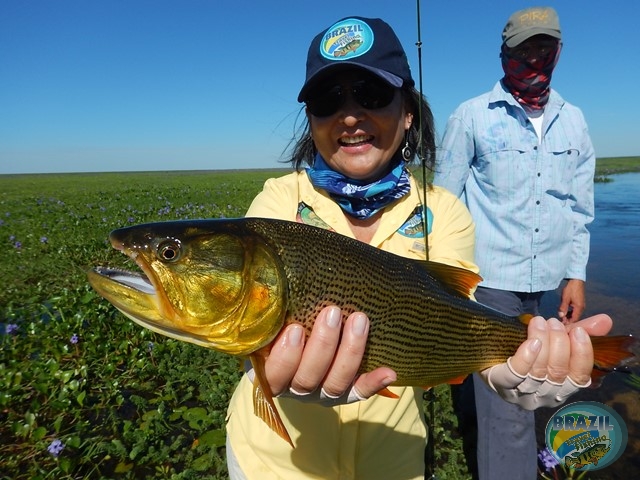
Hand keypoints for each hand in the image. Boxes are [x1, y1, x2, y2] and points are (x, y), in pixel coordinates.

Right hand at [261, 306, 396, 405]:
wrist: (307, 335)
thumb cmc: (283, 322)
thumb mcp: (272, 320)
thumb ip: (271, 311)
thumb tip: (268, 282)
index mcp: (271, 373)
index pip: (272, 376)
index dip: (284, 357)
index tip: (294, 329)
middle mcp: (296, 388)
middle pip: (307, 378)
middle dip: (323, 345)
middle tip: (333, 313)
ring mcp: (322, 392)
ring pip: (335, 383)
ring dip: (349, 352)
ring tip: (359, 320)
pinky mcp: (347, 392)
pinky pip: (360, 391)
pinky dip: (374, 382)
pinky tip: (389, 372)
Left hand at [479, 314, 611, 409]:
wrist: (490, 350)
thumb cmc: (529, 349)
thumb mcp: (555, 340)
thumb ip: (579, 332)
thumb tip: (605, 320)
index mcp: (561, 388)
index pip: (579, 378)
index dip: (582, 355)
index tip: (578, 330)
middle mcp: (543, 396)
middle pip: (558, 374)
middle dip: (559, 344)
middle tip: (552, 322)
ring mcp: (520, 393)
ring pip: (538, 372)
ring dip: (543, 342)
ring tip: (539, 322)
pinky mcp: (500, 384)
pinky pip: (515, 374)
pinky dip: (526, 357)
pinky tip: (532, 342)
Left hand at [558, 278, 585, 322]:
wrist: (576, 281)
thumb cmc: (571, 289)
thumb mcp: (565, 298)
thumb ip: (563, 308)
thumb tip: (561, 316)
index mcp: (579, 308)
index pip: (574, 319)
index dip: (568, 323)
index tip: (562, 325)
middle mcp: (582, 308)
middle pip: (575, 318)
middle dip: (568, 321)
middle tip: (560, 322)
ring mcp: (582, 306)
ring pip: (575, 315)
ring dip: (569, 317)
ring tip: (562, 317)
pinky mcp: (580, 303)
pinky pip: (576, 311)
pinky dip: (571, 313)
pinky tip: (565, 312)